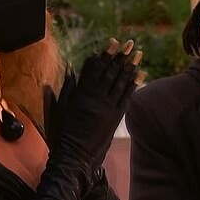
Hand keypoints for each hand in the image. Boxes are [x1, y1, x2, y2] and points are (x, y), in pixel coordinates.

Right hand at [52, 38, 144, 167]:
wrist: (74, 157)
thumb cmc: (61, 134)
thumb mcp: (58, 109)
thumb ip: (66, 88)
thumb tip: (70, 69)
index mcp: (81, 94)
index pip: (95, 69)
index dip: (105, 55)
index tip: (112, 43)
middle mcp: (96, 99)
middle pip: (111, 73)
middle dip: (121, 57)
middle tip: (130, 43)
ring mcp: (108, 108)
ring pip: (121, 83)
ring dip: (130, 67)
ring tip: (138, 54)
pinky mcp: (115, 118)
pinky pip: (126, 98)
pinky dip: (134, 85)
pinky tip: (141, 74)